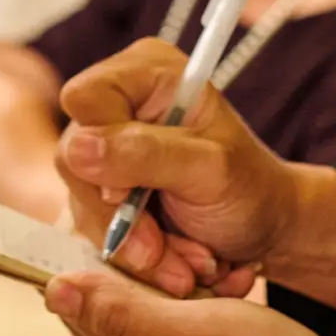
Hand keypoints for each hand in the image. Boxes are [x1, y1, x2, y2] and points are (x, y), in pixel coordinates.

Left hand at [45, 268, 335, 335]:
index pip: (74, 299)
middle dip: (131, 262)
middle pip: (107, 300)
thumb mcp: (187, 332)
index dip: (87, 255)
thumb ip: (119, 312)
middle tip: (169, 240)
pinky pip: (178, 317)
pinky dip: (192, 294)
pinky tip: (218, 284)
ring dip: (167, 276)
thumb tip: (52, 289)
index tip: (123, 225)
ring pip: (145, 304)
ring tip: (202, 266)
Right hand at [55, 38, 308, 296]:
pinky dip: (128, 253)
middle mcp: (117, 104)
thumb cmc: (250, 189)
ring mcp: (105, 151)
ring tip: (181, 262)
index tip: (131, 193)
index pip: (85, 98)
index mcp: (146, 73)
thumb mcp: (211, 169)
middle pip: (73, 156)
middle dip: (118, 216)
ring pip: (79, 200)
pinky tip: (167, 259)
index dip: (100, 147)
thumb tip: (78, 148)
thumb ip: (146, 153)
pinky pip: (89, 225)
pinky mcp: (101, 190)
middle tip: (161, 249)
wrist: (263, 230)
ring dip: (129, 244)